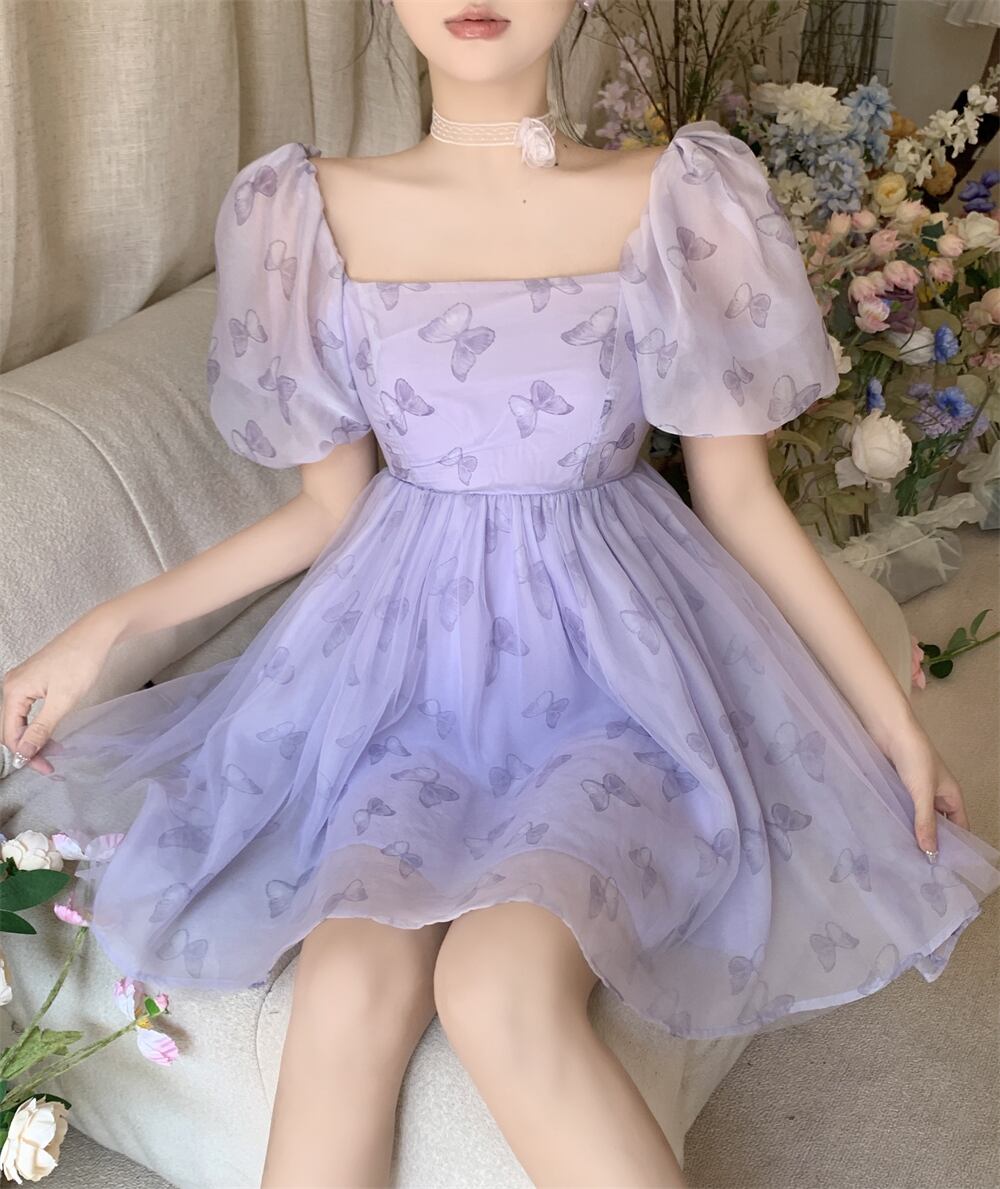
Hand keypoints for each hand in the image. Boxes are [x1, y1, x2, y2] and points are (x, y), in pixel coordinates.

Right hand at [1, 611, 120, 775]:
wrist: (96, 634)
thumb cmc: (81, 660)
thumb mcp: (63, 700)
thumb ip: (41, 728)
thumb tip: (25, 751)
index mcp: (13, 690)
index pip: (10, 734)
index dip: (26, 755)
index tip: (45, 768)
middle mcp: (11, 685)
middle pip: (11, 728)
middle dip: (29, 748)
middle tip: (49, 764)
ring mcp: (22, 681)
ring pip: (20, 719)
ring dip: (34, 737)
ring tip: (54, 750)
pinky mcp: (34, 679)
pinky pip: (27, 709)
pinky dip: (38, 724)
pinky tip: (51, 732)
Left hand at [878, 718, 969, 857]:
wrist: (889, 729)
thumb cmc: (913, 756)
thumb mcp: (922, 792)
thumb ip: (925, 821)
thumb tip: (931, 852)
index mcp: (951, 795)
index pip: (959, 827)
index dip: (955, 846)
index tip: (944, 867)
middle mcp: (936, 795)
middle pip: (939, 824)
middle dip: (931, 842)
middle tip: (919, 868)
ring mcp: (917, 791)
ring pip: (918, 817)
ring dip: (912, 831)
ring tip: (903, 855)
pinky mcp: (898, 786)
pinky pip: (902, 808)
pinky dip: (899, 819)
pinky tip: (890, 833)